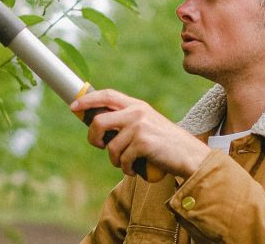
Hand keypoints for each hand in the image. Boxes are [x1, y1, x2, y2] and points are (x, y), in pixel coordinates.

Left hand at [71, 89, 211, 178]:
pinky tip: (134, 169)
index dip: (87, 100)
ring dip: (115, 160)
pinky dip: (126, 169)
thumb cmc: (165, 144)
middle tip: (99, 146)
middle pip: (99, 121)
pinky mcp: (143, 143)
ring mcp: (140, 126)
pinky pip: (122, 160)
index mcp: (137, 105)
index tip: (74, 107)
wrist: (190, 155)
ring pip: (110, 147)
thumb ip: (127, 120)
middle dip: (93, 138)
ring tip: (126, 163)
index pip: (106, 95)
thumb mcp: (147, 123)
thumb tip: (97, 126)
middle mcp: (137, 112)